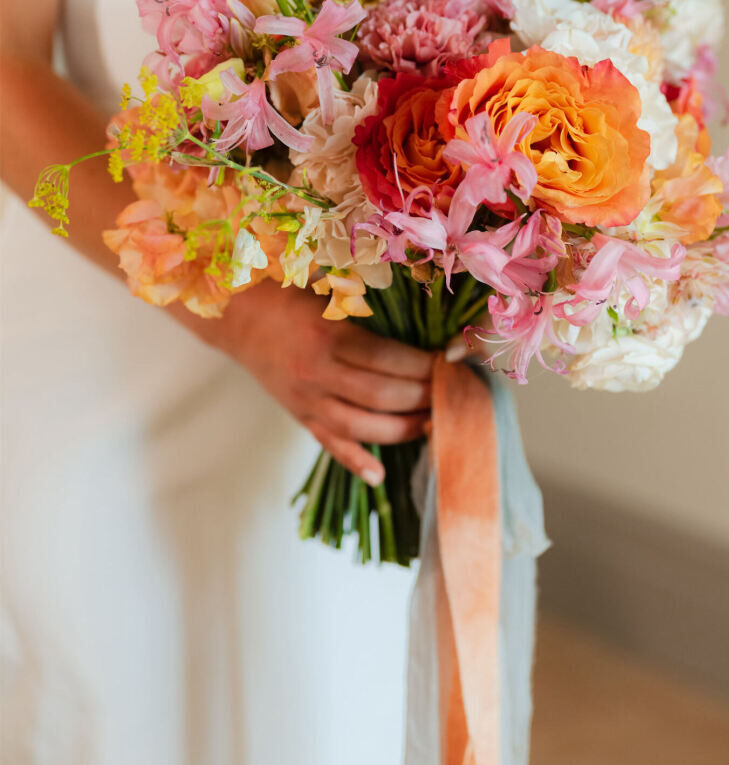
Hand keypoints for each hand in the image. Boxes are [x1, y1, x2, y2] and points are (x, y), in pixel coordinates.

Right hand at [209, 281, 432, 484]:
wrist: (239, 316)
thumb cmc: (291, 293)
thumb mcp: (329, 288)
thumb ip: (369, 300)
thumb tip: (422, 311)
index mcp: (328, 336)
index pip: (388, 359)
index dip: (425, 364)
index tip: (452, 362)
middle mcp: (317, 373)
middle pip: (382, 396)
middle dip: (424, 397)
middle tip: (452, 393)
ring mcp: (307, 401)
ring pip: (362, 427)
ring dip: (403, 430)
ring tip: (433, 423)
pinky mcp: (300, 417)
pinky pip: (330, 445)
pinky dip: (355, 462)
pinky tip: (380, 476)